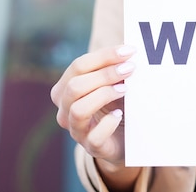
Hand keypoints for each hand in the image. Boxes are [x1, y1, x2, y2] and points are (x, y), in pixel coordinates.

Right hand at [50, 45, 136, 166]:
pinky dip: (108, 123)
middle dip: (105, 74)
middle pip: (74, 86)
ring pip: (78, 109)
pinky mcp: (91, 146)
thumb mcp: (114, 82)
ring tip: (125, 90)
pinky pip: (94, 136)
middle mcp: (65, 110)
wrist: (124, 137)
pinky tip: (120, 114)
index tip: (129, 51)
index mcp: (66, 89)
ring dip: (103, 95)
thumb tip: (129, 48)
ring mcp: (77, 130)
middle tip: (130, 68)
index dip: (104, 56)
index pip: (78, 66)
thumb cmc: (116, 103)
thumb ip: (115, 66)